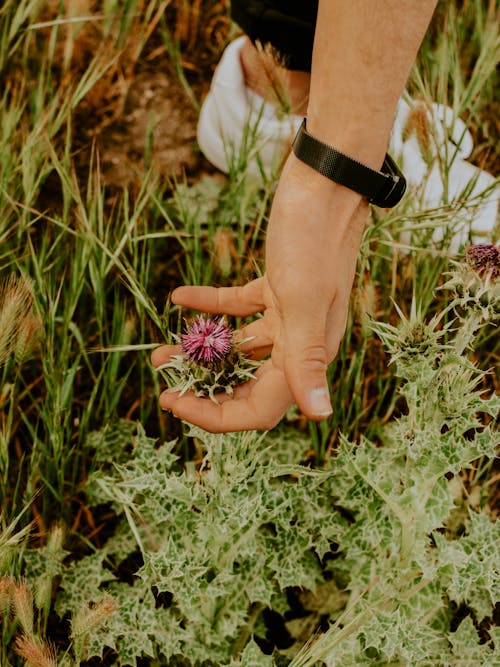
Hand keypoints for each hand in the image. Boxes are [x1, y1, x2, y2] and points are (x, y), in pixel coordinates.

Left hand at [152, 154, 367, 431]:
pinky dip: (210, 305)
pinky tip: (180, 297)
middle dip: (204, 389)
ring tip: (161, 352)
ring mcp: (288, 315)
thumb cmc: (316, 238)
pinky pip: (238, 307)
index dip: (216, 415)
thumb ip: (308, 359)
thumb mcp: (304, 300)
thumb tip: (321, 416)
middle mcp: (300, 341)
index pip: (260, 409)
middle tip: (165, 385)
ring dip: (201, 352)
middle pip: (247, 384)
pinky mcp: (276, 288)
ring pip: (239, 347)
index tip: (174, 403)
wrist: (326, 183)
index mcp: (308, 354)